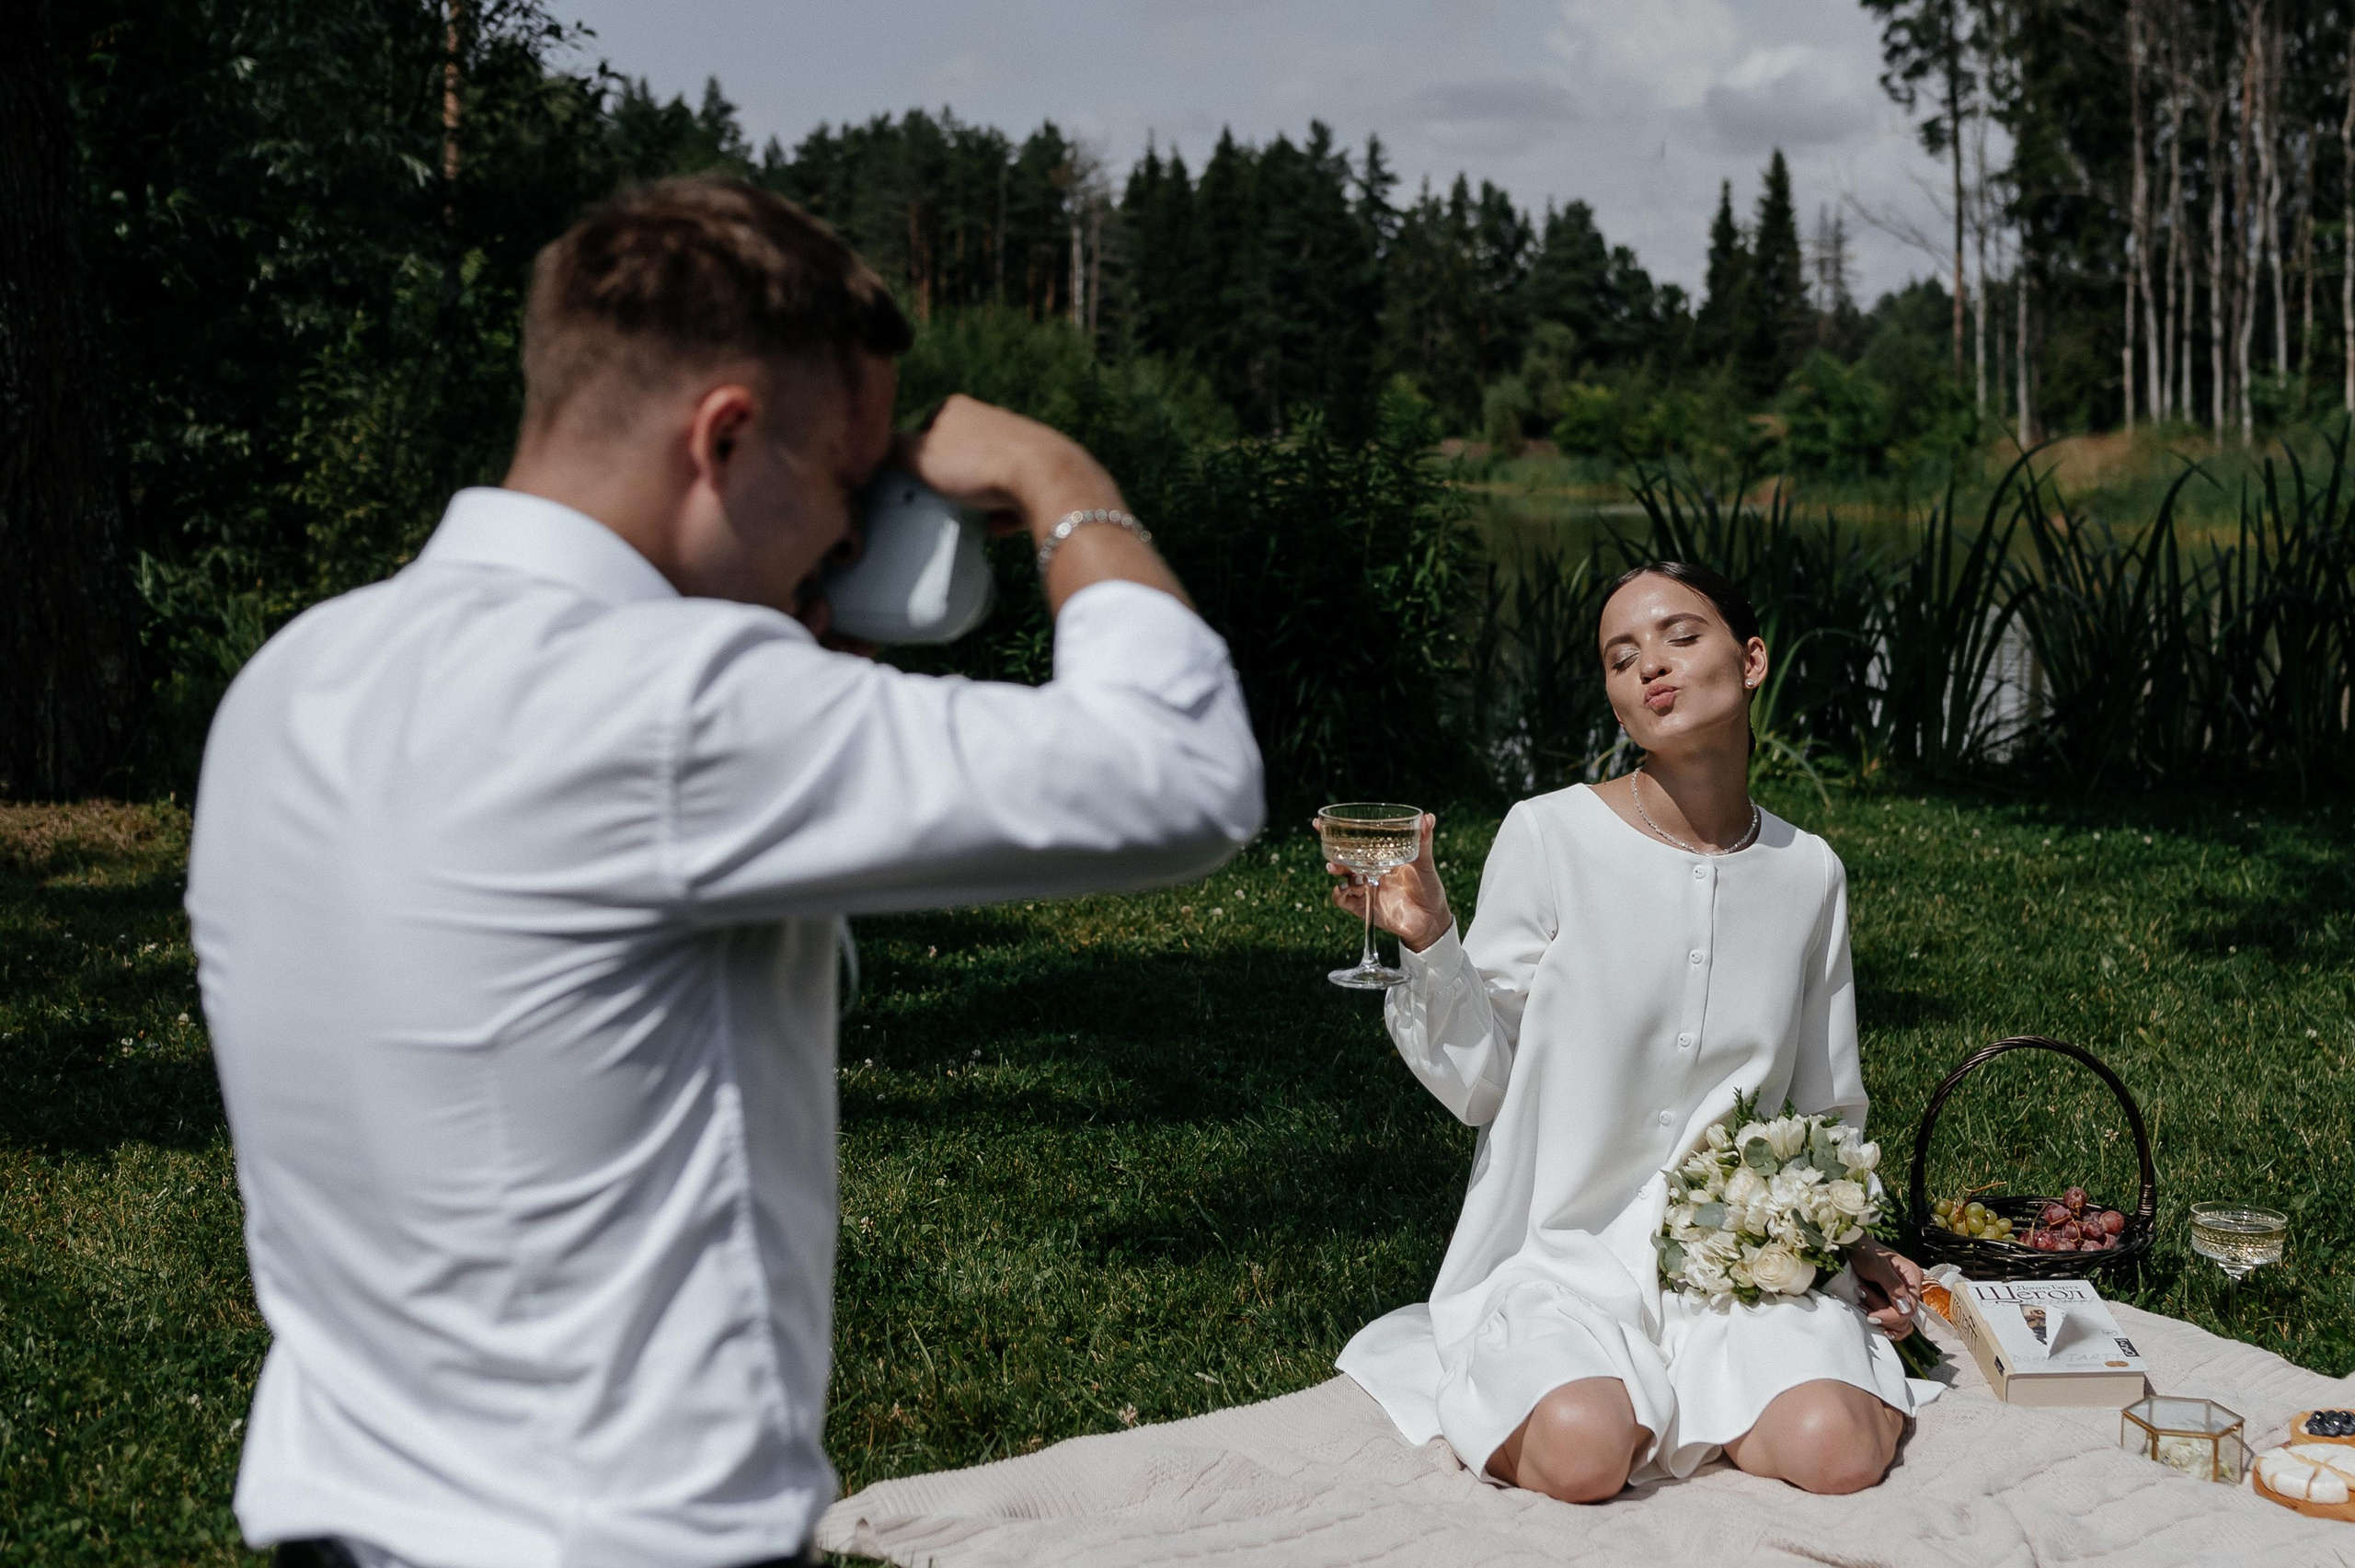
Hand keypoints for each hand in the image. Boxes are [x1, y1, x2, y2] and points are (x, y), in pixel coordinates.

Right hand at [896, 394, 1184, 613]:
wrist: (1045, 477)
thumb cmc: (977, 464)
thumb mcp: (919, 456)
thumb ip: (893, 450)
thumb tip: (875, 449)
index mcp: (957, 407)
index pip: (923, 428)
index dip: (916, 458)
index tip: (915, 482)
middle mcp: (990, 416)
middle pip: (958, 452)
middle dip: (950, 478)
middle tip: (940, 502)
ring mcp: (1019, 440)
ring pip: (987, 473)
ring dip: (978, 497)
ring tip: (970, 517)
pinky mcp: (1042, 468)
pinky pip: (1014, 494)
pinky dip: (1005, 511)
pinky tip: (997, 527)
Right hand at [1320, 812, 1452, 952]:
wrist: (1432, 919)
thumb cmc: (1429, 887)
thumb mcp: (1425, 862)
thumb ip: (1423, 841)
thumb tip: (1428, 816)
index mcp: (1380, 858)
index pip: (1355, 843)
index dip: (1337, 833)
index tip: (1321, 822)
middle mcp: (1369, 872)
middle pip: (1343, 859)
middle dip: (1331, 851)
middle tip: (1328, 844)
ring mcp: (1366, 890)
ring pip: (1342, 878)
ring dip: (1336, 871)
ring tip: (1336, 867)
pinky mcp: (1364, 908)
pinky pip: (1344, 901)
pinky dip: (1339, 894)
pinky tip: (1342, 889)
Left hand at [1852, 1238, 1923, 1339]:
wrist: (1853, 1246)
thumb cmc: (1865, 1251)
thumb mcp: (1877, 1265)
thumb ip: (1892, 1285)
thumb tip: (1906, 1310)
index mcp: (1913, 1276)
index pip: (1909, 1309)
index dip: (1890, 1316)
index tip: (1870, 1316)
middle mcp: (1912, 1288)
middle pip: (1904, 1317)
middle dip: (1881, 1313)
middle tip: (1862, 1296)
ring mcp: (1904, 1295)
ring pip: (1899, 1321)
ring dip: (1880, 1317)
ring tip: (1862, 1302)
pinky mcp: (1894, 1300)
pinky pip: (1895, 1321)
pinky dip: (1883, 1322)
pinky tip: (1871, 1317)